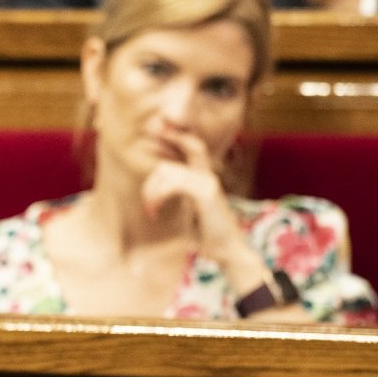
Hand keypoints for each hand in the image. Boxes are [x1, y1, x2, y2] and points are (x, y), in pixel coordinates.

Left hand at [139, 129, 265, 285]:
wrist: (228, 251)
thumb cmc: (207, 233)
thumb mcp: (189, 210)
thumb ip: (177, 195)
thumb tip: (154, 190)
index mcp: (204, 176)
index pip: (192, 145)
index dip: (177, 133)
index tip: (159, 125)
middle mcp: (207, 175)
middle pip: (170, 162)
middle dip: (152, 179)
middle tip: (148, 204)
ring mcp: (208, 183)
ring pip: (167, 172)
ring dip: (152, 193)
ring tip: (152, 211)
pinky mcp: (206, 193)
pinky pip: (173, 184)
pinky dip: (158, 196)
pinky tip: (155, 211)